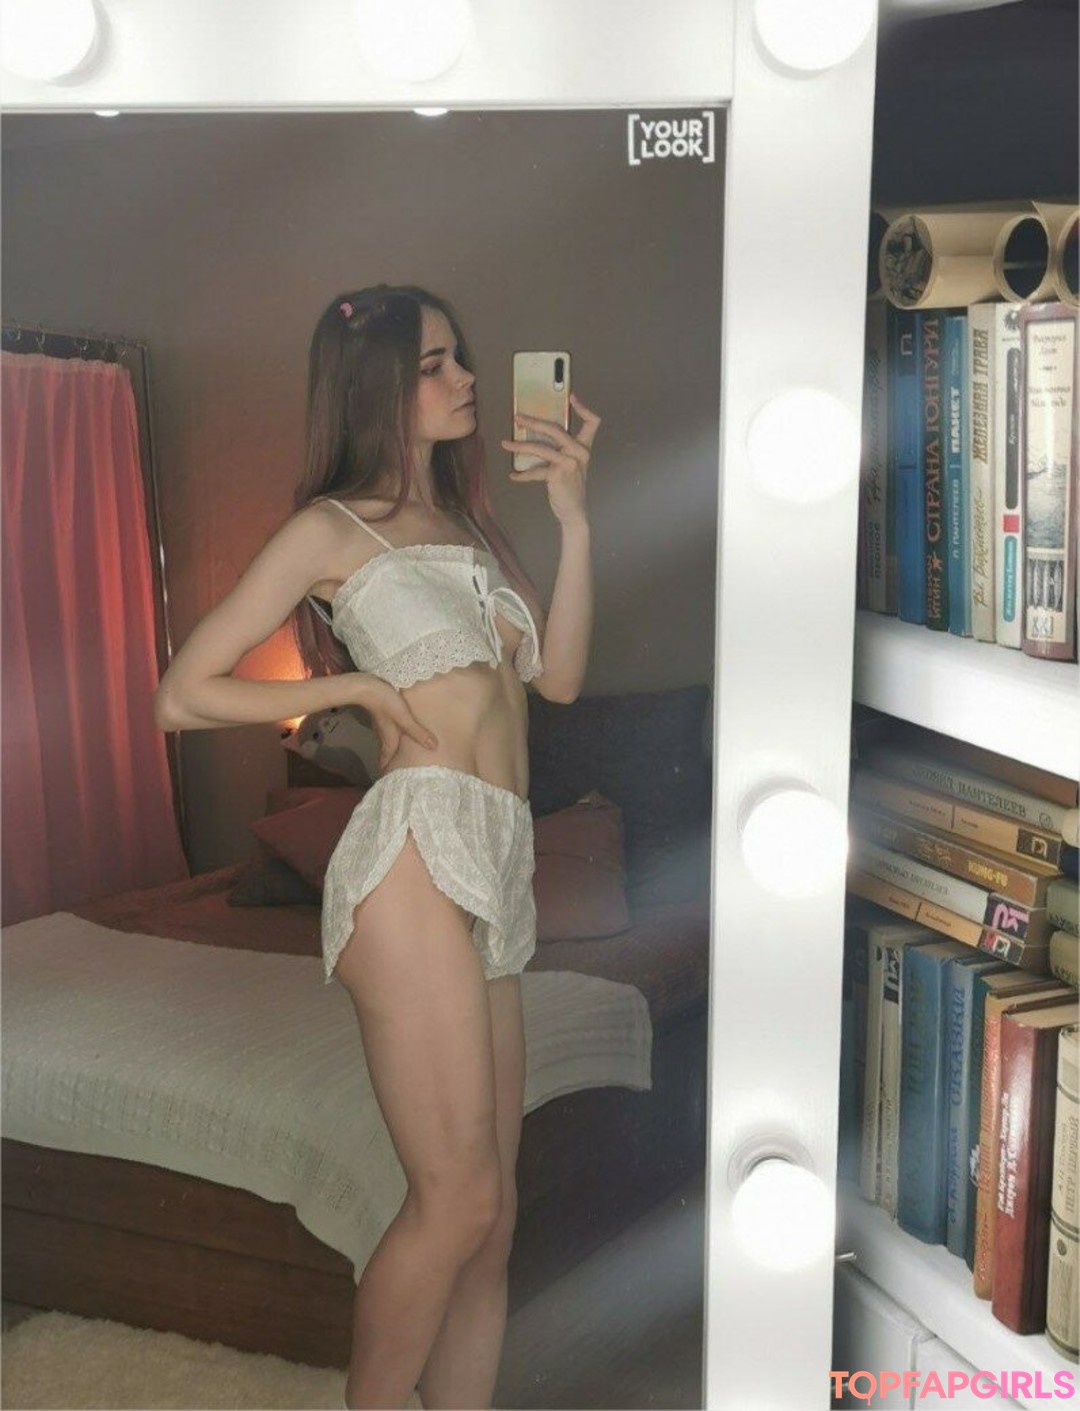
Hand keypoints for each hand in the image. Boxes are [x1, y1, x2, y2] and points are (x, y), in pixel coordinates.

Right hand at [347, 674, 437, 770]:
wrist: (367, 686)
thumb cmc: (385, 702)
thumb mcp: (404, 718)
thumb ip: (418, 732)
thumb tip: (434, 747)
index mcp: (389, 740)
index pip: (385, 762)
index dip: (387, 773)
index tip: (391, 784)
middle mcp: (384, 736)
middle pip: (387, 754)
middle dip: (392, 765)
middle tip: (400, 774)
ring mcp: (382, 726)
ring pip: (388, 743)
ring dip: (393, 752)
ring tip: (402, 758)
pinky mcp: (383, 716)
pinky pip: (389, 733)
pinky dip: (395, 739)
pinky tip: (401, 735)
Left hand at [500, 392, 600, 525]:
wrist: (574, 511)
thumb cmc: (570, 487)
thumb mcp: (570, 465)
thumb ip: (561, 450)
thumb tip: (537, 435)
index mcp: (584, 448)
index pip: (592, 423)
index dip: (583, 408)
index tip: (571, 397)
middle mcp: (579, 452)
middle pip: (555, 429)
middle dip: (533, 422)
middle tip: (517, 418)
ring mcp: (570, 463)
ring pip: (540, 448)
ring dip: (520, 446)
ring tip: (506, 444)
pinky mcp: (558, 474)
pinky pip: (536, 471)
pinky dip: (523, 474)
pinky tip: (514, 475)